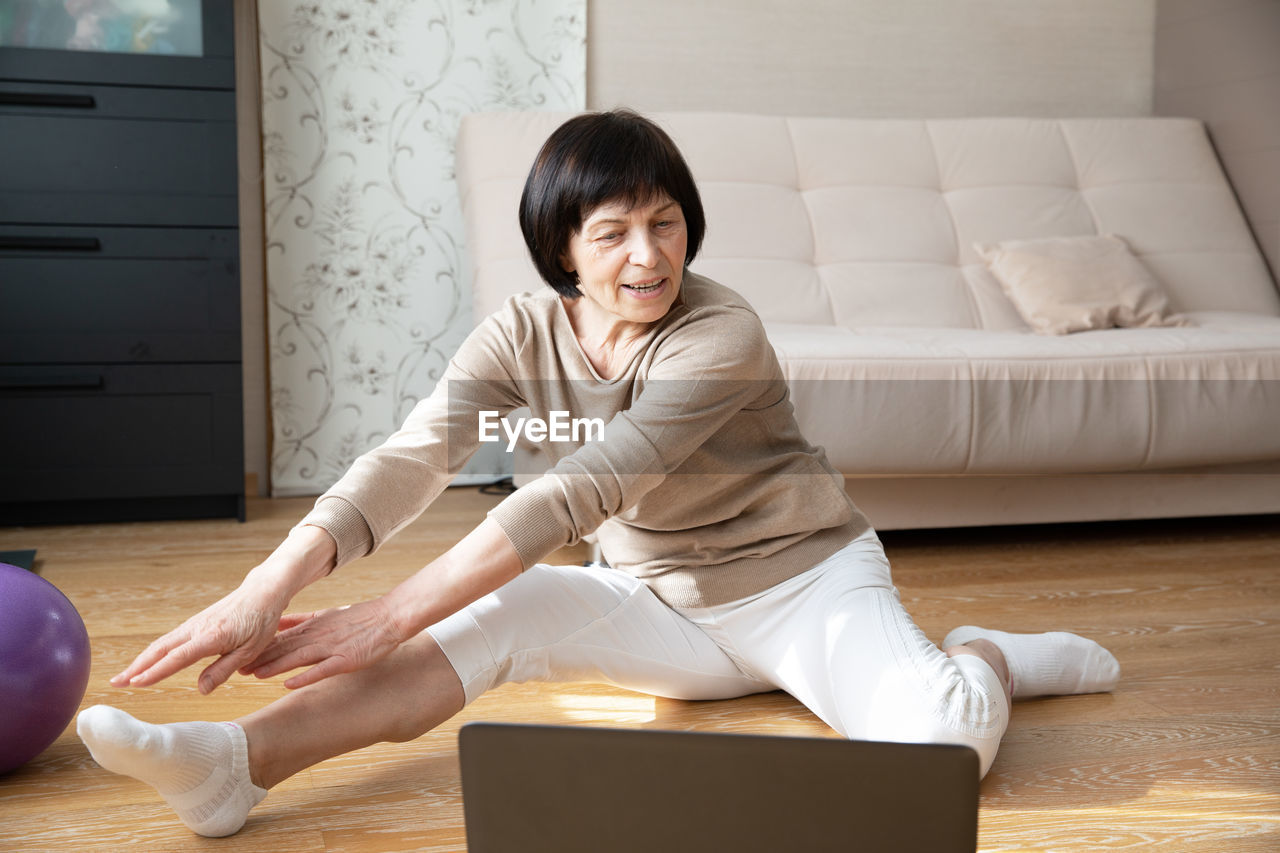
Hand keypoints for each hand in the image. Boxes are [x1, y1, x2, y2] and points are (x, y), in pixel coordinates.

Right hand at [111, 525, 335, 693]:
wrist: (263, 591)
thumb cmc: (261, 621)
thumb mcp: (251, 650)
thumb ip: (224, 670)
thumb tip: (200, 690)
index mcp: (212, 636)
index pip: (178, 658)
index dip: (156, 672)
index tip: (135, 684)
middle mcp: (198, 628)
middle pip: (160, 649)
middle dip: (136, 667)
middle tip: (115, 683)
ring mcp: (194, 624)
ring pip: (162, 644)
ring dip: (141, 660)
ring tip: (124, 677)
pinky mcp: (196, 622)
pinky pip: (170, 639)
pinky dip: (154, 652)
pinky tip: (148, 662)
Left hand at [240, 598, 405, 689]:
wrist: (389, 617)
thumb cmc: (359, 618)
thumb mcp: (325, 615)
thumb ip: (300, 620)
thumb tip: (277, 622)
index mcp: (313, 627)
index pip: (281, 638)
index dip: (260, 648)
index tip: (238, 655)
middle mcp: (319, 637)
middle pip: (285, 649)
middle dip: (260, 659)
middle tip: (236, 668)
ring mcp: (333, 648)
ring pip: (298, 658)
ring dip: (276, 666)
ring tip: (254, 675)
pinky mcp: (347, 660)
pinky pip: (323, 669)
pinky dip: (305, 676)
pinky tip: (288, 684)